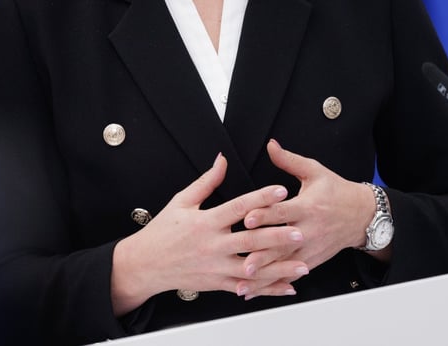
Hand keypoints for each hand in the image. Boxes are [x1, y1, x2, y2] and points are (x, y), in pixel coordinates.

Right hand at [110, 154, 309, 314]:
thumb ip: (207, 181)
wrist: (143, 265)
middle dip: (277, 237)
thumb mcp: (181, 201)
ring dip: (279, 268)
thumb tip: (223, 159)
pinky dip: (268, 289)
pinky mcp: (217, 283)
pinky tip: (286, 287)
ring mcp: (216, 267)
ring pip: (253, 269)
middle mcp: (213, 246)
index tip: (281, 191)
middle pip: (250, 240)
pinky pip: (247, 287)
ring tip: (303, 265)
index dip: (260, 198)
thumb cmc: (162, 232)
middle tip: (300, 232)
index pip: (238, 207)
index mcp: (206, 222)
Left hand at [239, 140, 379, 296]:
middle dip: (262, 253)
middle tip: (243, 261)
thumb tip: (270, 145)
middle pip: (282, 243)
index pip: (283, 212)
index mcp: (308, 207)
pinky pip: (291, 274)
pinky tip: (257, 291)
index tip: (247, 219)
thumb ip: (289, 161)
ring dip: (264, 274)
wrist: (361, 215)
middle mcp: (309, 230)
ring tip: (244, 281)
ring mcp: (310, 249)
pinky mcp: (311, 261)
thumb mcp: (315, 171)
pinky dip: (274, 284)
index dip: (265, 214)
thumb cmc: (336, 191)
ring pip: (285, 263)